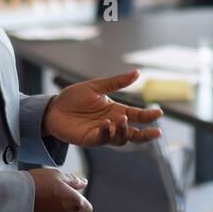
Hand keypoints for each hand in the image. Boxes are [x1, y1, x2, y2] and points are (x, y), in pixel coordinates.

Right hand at [28, 168, 91, 211]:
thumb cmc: (37, 184)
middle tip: (62, 203)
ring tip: (48, 205)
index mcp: (76, 203)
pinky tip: (40, 211)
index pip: (87, 209)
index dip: (81, 203)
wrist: (15, 199)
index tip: (73, 197)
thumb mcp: (57, 175)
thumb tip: (84, 183)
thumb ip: (74, 180)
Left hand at [44, 71, 163, 146]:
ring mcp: (102, 133)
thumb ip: (116, 82)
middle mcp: (112, 123)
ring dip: (124, 131)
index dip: (148, 115)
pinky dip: (107, 132)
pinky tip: (106, 123)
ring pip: (120, 139)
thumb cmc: (73, 97)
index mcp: (116, 110)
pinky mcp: (90, 139)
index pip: (137, 115)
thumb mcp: (96, 86)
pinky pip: (102, 139)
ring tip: (123, 120)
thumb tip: (137, 72)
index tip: (159, 112)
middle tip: (157, 132)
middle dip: (146, 135)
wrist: (53, 108)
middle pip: (134, 133)